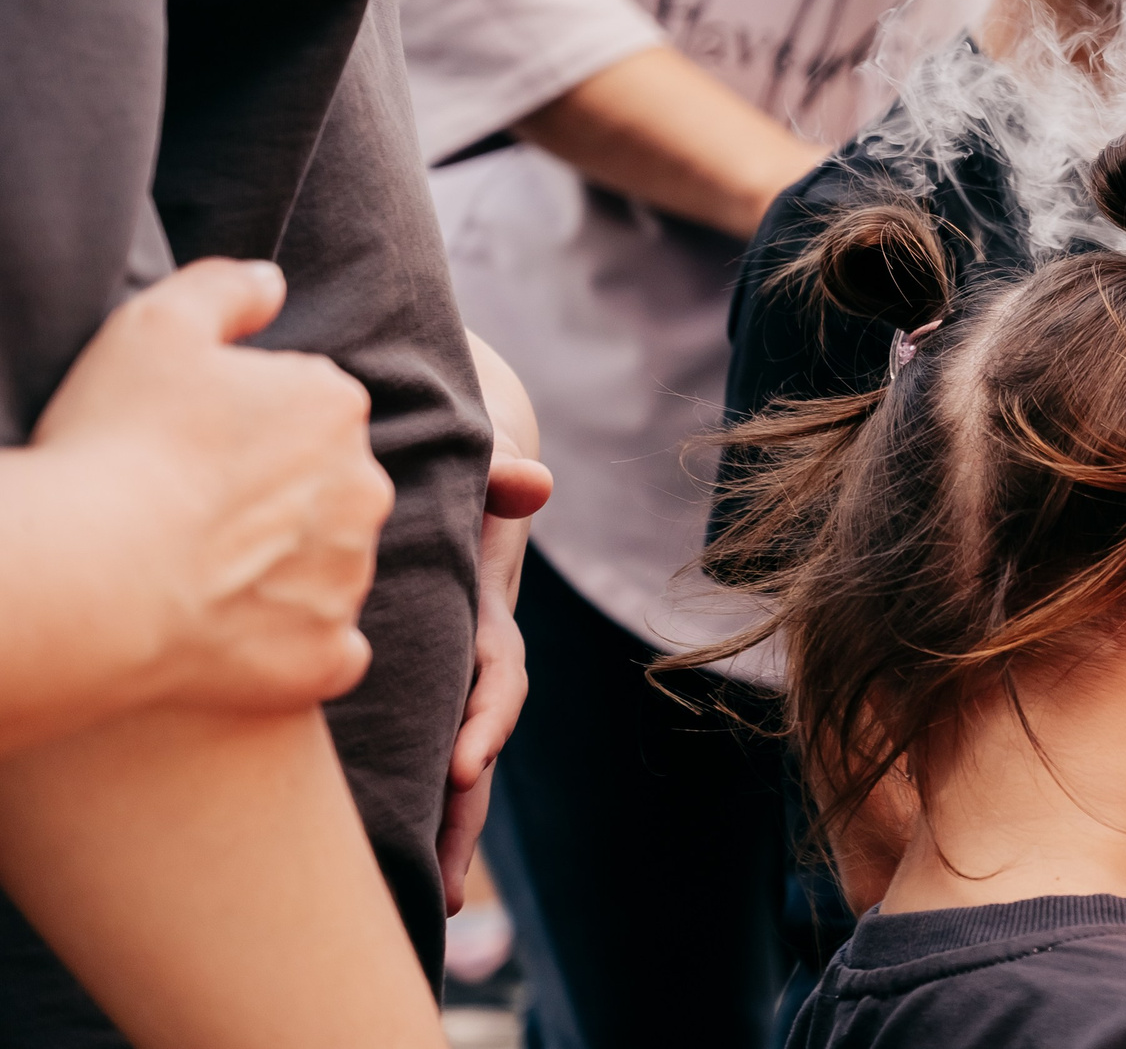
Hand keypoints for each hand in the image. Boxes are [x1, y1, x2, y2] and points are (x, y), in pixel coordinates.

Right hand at [31, 259, 392, 717]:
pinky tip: (226, 639)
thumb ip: (225, 289)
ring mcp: (351, 579)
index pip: (313, 411)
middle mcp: (367, 489)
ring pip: (329, 568)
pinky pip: (325, 652)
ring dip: (281, 572)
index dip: (249, 430)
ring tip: (194, 575)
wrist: (87, 579)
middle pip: (330, 488)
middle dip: (279, 499)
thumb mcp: (156, 325)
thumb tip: (273, 281)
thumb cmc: (115, 444)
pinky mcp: (326, 658)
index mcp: (338, 406)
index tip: (192, 449)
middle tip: (192, 515)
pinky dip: (287, 650)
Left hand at [437, 337, 552, 912]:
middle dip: (468, 807)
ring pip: (450, 745)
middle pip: (480, 734)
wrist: (453, 434)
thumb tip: (536, 484)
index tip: (463, 764)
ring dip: (447, 817)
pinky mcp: (415, 659)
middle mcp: (474, 637)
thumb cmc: (459, 439)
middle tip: (446, 879)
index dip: (485, 718)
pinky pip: (414, 730)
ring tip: (430, 895)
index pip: (498, 669)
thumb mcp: (483, 443)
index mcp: (488, 597)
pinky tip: (385, 839)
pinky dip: (409, 786)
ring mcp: (447, 654)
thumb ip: (501, 465)